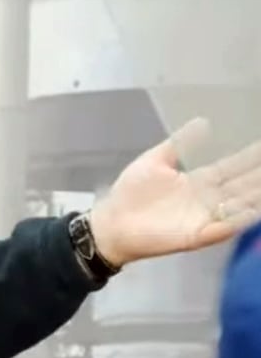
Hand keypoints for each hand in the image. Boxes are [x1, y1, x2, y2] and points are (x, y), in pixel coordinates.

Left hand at [90, 118, 260, 266]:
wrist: (111, 223)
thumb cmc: (131, 193)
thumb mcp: (155, 161)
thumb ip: (179, 143)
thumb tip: (203, 121)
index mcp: (200, 180)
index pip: (233, 167)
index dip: (250, 157)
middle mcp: (208, 199)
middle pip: (242, 186)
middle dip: (258, 176)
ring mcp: (205, 217)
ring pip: (239, 206)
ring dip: (254, 197)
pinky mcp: (197, 236)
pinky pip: (222, 228)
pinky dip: (237, 221)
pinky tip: (250, 212)